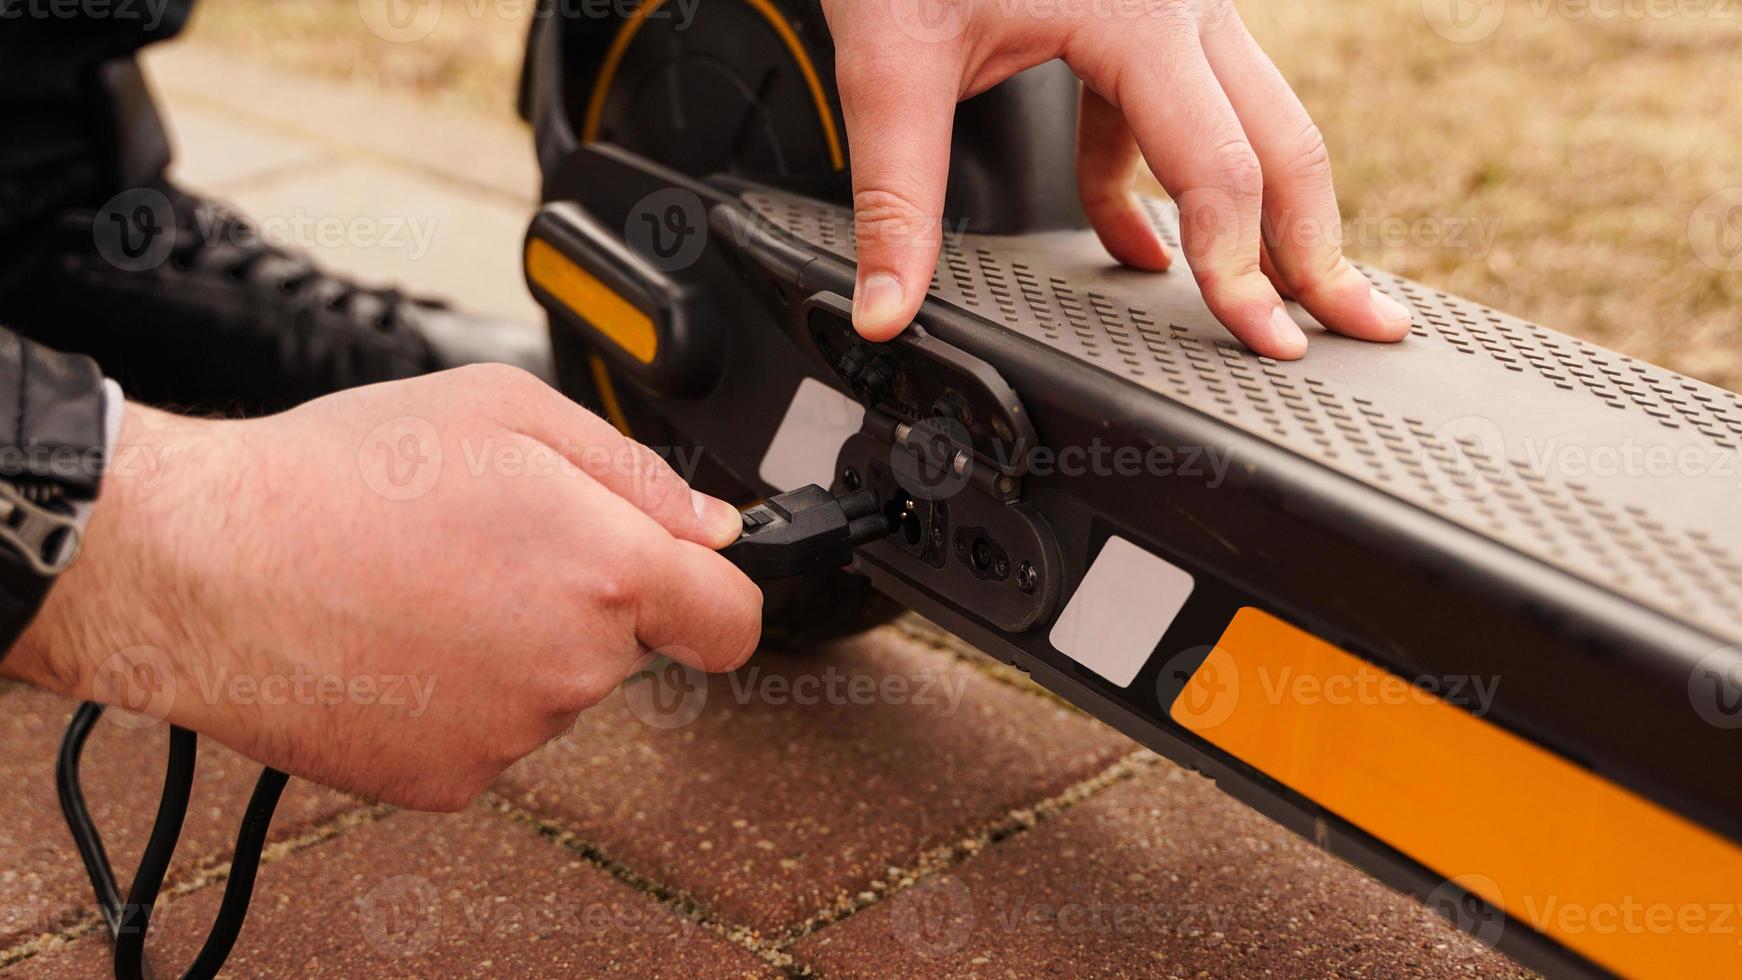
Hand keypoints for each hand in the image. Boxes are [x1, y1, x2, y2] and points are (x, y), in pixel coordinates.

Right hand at [4, 365, 760, 809]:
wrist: (202, 565)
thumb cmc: (339, 476)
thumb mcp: (506, 409)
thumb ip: (636, 470)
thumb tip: (712, 524)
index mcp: (605, 569)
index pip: (731, 621)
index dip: (712, 593)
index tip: (688, 584)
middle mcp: (572, 665)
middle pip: (629, 644)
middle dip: (584, 598)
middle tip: (492, 547)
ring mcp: (512, 733)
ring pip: (554, 688)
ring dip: (516, 645)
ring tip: (424, 586)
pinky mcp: (450, 781)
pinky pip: (491, 734)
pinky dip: (458, 697)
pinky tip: (397, 642)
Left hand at [822, 0, 1414, 358]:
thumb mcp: (894, 60)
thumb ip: (896, 194)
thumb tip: (887, 305)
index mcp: (1140, 14)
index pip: (1220, 169)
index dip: (1245, 270)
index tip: (1268, 344)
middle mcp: (1182, 4)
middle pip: (1281, 145)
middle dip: (1319, 249)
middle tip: (1362, 327)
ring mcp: (1173, 9)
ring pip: (1247, 127)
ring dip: (1261, 219)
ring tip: (1282, 298)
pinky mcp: (1143, 19)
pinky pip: (1177, 115)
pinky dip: (1165, 186)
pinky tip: (1141, 249)